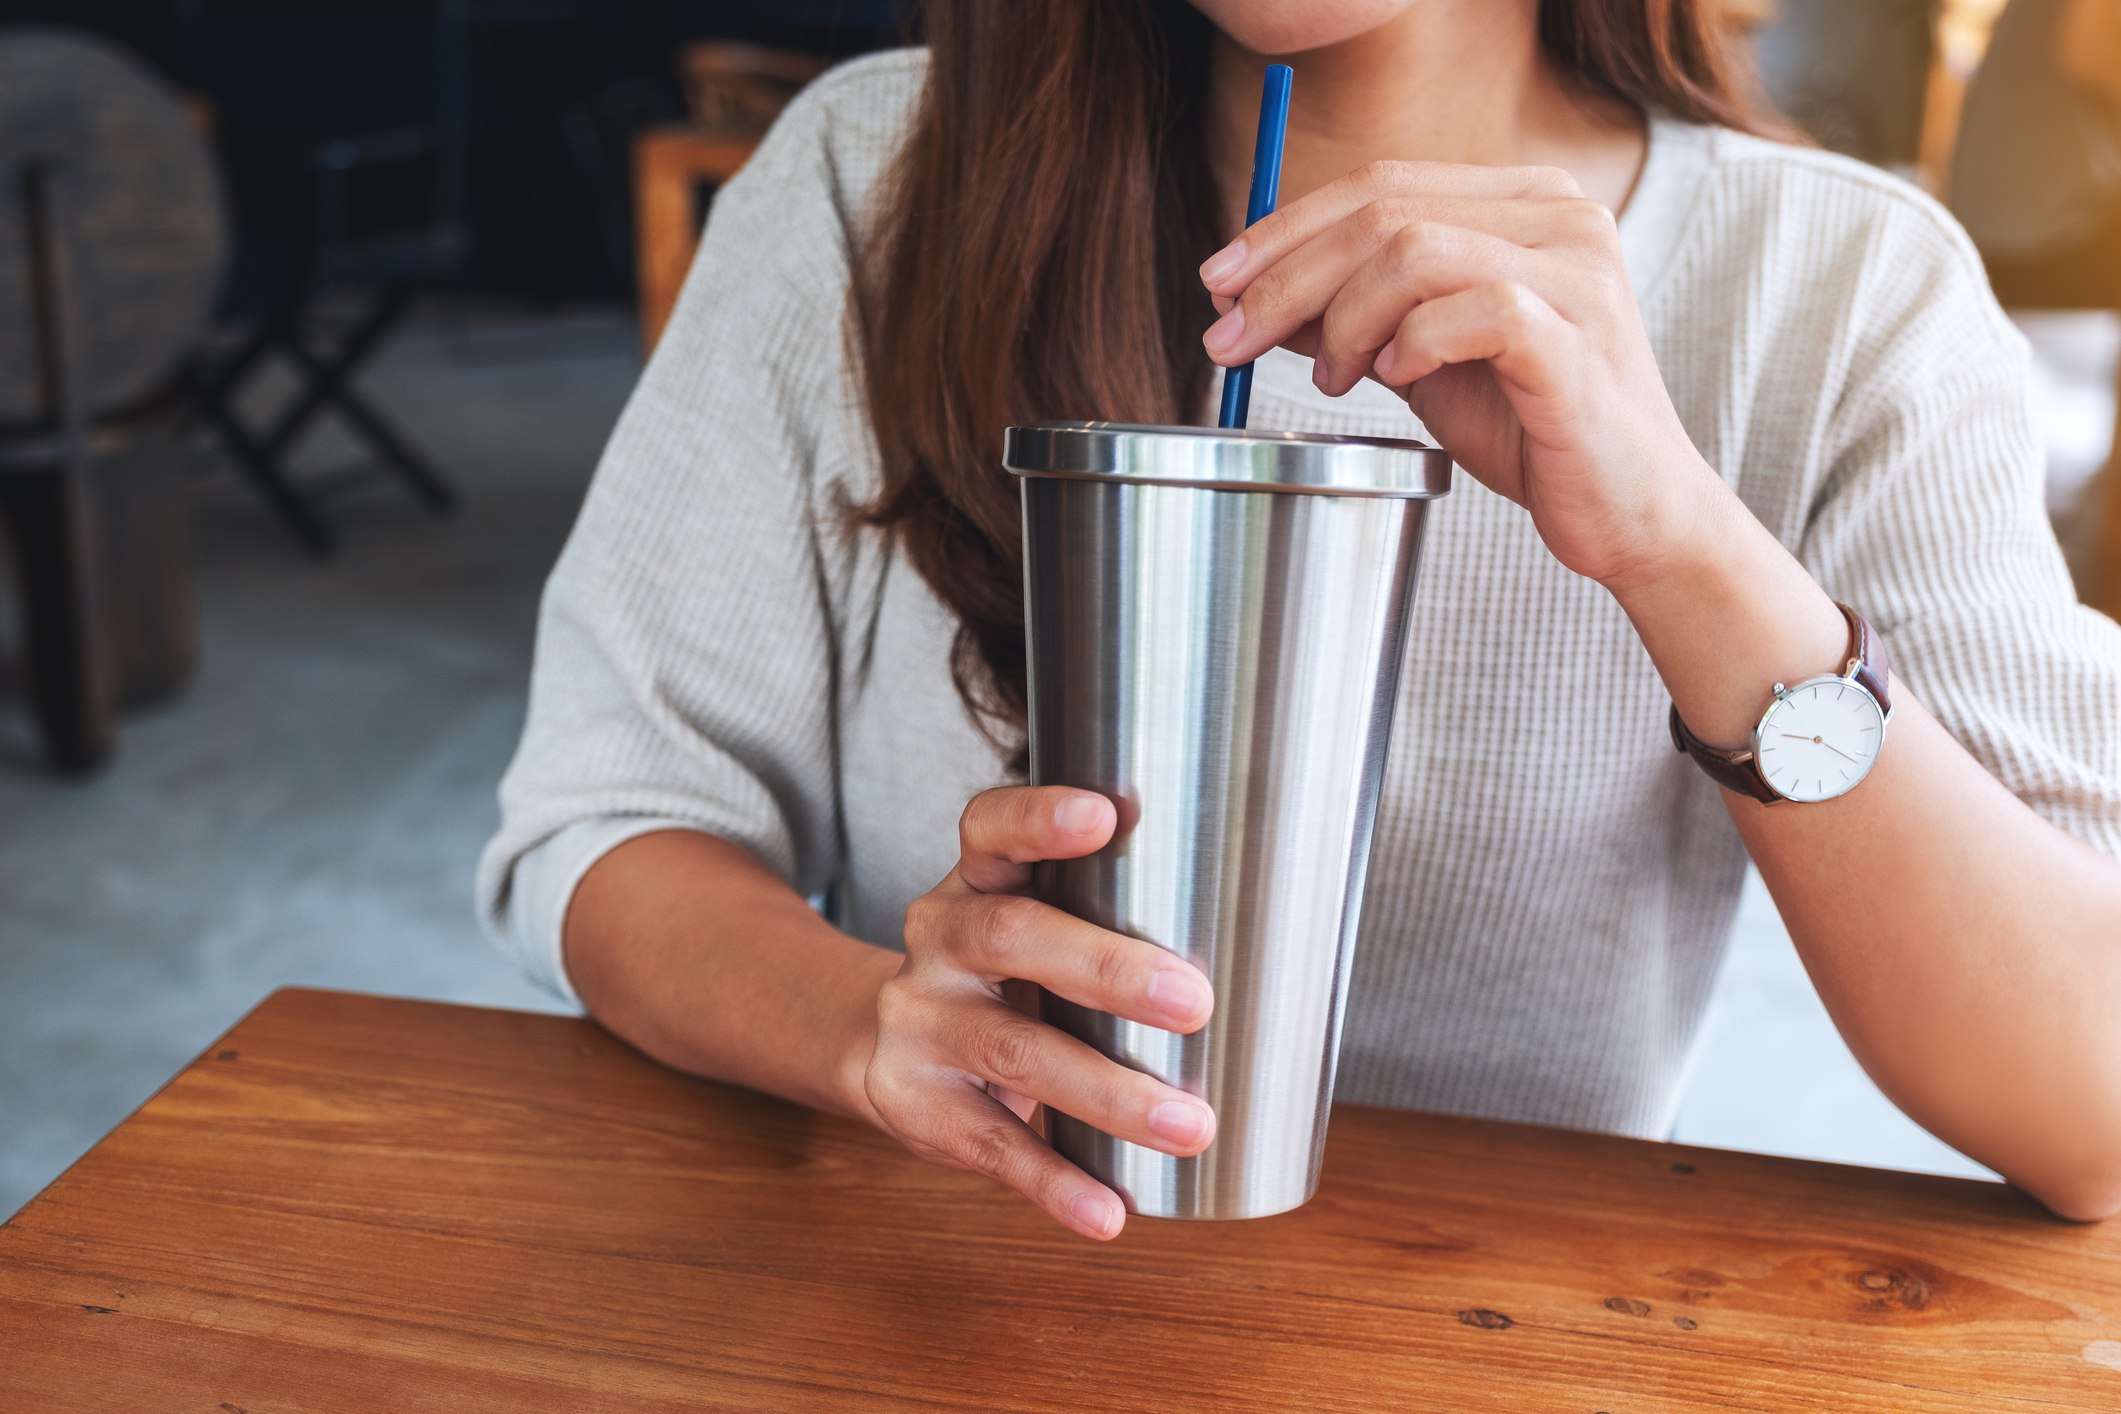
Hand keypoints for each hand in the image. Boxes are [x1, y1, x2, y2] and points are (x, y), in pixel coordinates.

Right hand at [866, 786, 1217, 1239]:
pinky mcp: (914, 1101)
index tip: (1104, 813)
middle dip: (1107, 969)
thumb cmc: (1004, 976)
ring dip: (1109, 1094)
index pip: (991, 828)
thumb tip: (1275, 950)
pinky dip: (1055, 1183)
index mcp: (977, 879)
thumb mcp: (1033, 922)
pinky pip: (991, 1145)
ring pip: (1015, 1051)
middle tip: (1195, 1002)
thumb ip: (1111, 919)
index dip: (1040, 817)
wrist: (882, 1044)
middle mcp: (939, 938)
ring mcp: (920, 1020)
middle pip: (1012, 938)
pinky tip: (1109, 1212)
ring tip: (1189, 1127)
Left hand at [1198, 160, 1724, 589]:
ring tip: (1332, 380)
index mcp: (1524, 203)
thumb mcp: (1419, 360)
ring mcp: (1576, 272)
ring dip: (1343, 317)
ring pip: (1414, 250)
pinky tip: (1396, 379)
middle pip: (1384, 211)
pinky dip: (1411, 343)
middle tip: (1232, 336)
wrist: (1630, 512)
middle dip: (1287, 275)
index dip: (1286, 229)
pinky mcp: (1577, 335)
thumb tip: (1251, 295)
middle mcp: (1560, 216)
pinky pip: (1469, 311)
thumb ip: (1351, 316)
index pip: (1380, 184)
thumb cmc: (1531, 431)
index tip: (1219, 281)